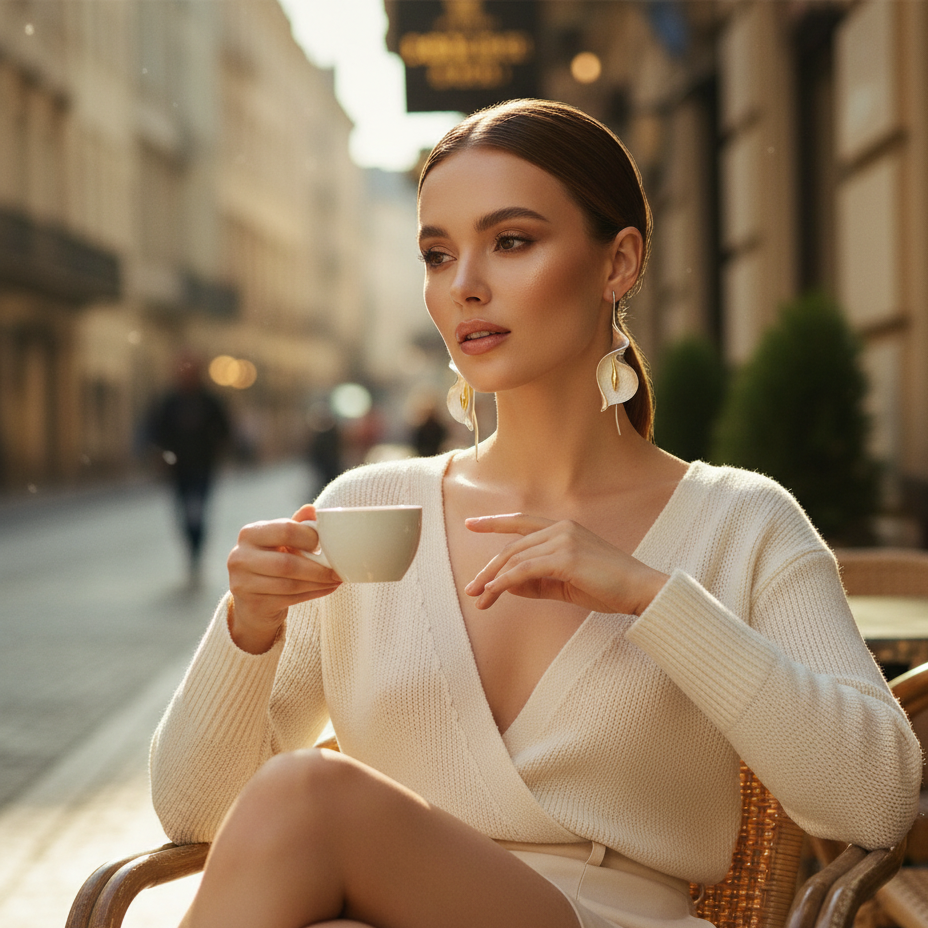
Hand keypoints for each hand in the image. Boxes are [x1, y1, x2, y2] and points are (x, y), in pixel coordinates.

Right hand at [227, 504, 341, 653]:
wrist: (252, 601)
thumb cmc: (272, 563)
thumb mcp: (281, 541)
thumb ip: (296, 525)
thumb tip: (312, 510)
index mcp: (250, 533)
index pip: (285, 530)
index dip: (310, 538)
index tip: (327, 545)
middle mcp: (240, 557)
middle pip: (287, 563)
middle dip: (318, 568)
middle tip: (338, 570)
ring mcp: (242, 583)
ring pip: (290, 584)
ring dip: (318, 583)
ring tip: (335, 580)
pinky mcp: (252, 604)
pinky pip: (289, 599)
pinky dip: (312, 594)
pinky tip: (326, 589)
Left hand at [463, 513, 667, 615]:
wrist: (640, 590)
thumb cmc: (607, 588)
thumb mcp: (565, 584)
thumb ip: (536, 582)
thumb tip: (506, 585)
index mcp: (564, 528)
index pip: (522, 522)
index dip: (495, 523)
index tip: (471, 524)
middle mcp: (561, 528)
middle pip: (513, 546)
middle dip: (489, 568)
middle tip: (471, 588)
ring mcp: (563, 540)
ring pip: (515, 558)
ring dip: (492, 580)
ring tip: (478, 598)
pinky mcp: (565, 557)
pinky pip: (524, 570)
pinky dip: (504, 583)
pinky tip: (493, 594)